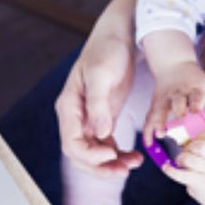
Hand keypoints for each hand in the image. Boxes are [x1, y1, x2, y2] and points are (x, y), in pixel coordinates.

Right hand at [55, 30, 143, 177]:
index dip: (90, 156)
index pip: (72, 144)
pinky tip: (135, 155)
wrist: (119, 35)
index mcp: (69, 106)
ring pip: (94, 153)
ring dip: (112, 163)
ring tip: (135, 163)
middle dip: (101, 167)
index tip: (112, 154)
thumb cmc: (107, 50)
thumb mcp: (102, 74)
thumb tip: (99, 133)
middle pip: (81, 155)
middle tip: (126, 169)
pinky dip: (118, 154)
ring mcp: (89, 118)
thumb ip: (98, 104)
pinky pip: (106, 144)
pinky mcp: (104, 117)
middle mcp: (75, 116)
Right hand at [143, 61, 204, 144]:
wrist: (174, 65)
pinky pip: (151, 116)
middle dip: (178, 110)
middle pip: (177, 100)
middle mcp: (179, 92)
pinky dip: (148, 128)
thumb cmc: (195, 80)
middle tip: (180, 118)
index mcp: (195, 89)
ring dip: (159, 121)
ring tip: (159, 134)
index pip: (197, 95)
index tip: (196, 110)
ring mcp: (166, 97)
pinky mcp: (156, 102)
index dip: (196, 102)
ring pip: (161, 109)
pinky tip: (148, 142)